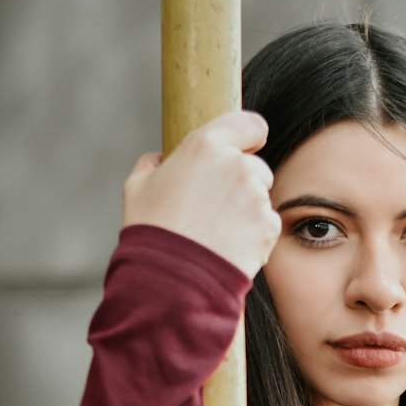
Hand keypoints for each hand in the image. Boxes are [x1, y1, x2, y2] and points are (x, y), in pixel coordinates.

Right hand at [122, 110, 282, 277]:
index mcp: (206, 146)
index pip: (250, 124)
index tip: (246, 148)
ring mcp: (256, 197)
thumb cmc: (151, 232)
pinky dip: (254, 236)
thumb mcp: (137, 188)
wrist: (173, 280)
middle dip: (242, 184)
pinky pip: (267, 226)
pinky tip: (229, 247)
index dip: (250, 136)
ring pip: (261, 198)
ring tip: (218, 233)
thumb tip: (160, 160)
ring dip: (247, 211)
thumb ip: (152, 164)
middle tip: (216, 208)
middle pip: (255, 167)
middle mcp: (237, 166)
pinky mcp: (268, 227)